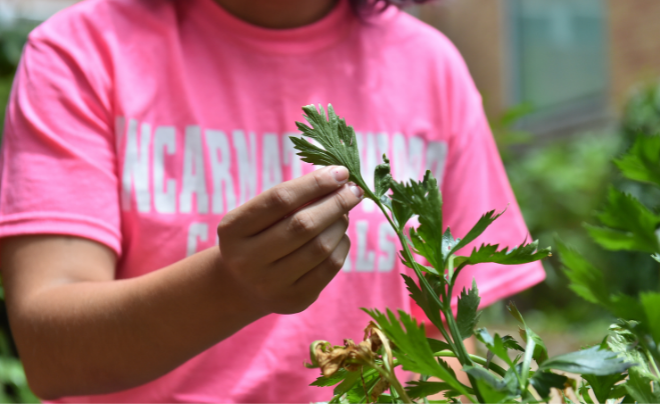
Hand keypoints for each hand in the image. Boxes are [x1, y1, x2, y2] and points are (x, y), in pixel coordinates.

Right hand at [217, 166, 362, 314]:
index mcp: (233, 230)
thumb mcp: (258, 215)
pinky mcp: (294, 300)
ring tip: (344, 211)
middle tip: (353, 190)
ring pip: (321, 247)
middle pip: (303, 225)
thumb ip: (291, 197)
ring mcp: (271, 285)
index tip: (340, 172)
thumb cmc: (257, 236)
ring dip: (340, 223)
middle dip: (335, 203)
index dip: (314, 183)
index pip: (280, 199)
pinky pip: (329, 267)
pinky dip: (341, 244)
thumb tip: (338, 180)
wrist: (241, 285)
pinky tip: (340, 234)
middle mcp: (247, 260)